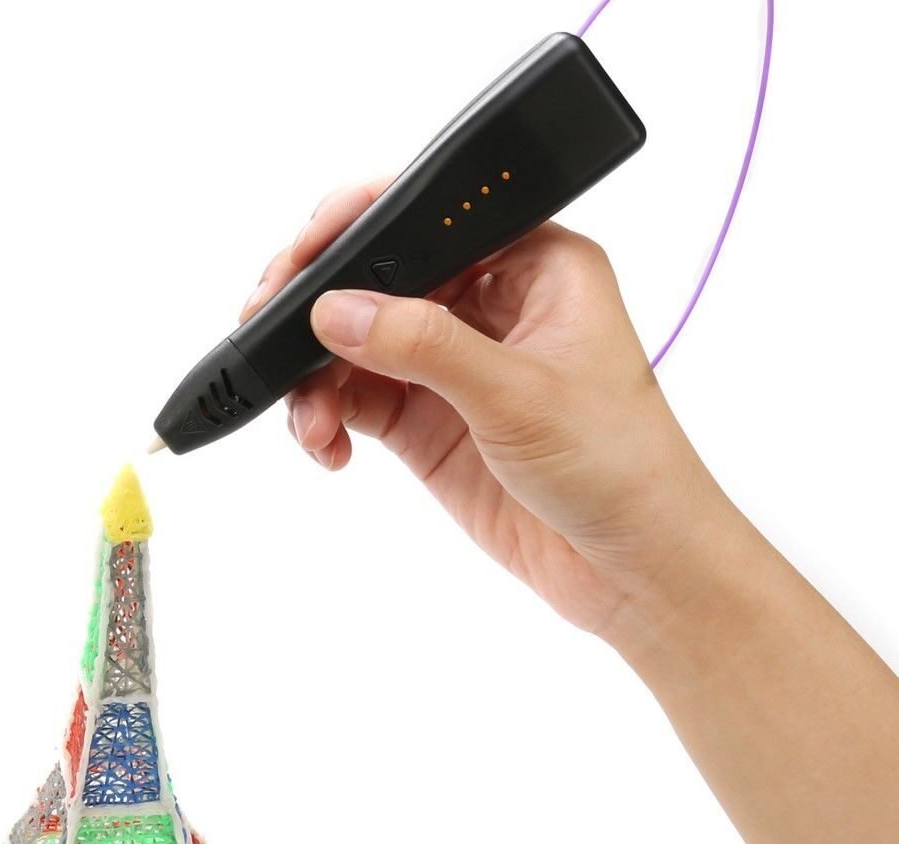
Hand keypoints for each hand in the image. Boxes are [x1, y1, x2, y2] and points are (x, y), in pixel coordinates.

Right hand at [240, 179, 736, 643]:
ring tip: (310, 419)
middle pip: (378, 280)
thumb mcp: (518, 393)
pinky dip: (328, 417)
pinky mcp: (430, 424)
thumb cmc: (622, 465)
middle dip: (318, 306)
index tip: (303, 257)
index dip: (357, 226)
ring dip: (317, 376)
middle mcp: (488, 306)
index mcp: (533, 264)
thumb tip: (336, 309)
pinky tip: (326, 444)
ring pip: (356, 345)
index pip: (429, 218)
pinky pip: (358, 401)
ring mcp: (453, 367)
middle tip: (268, 325)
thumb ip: (422, 345)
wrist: (632, 567)